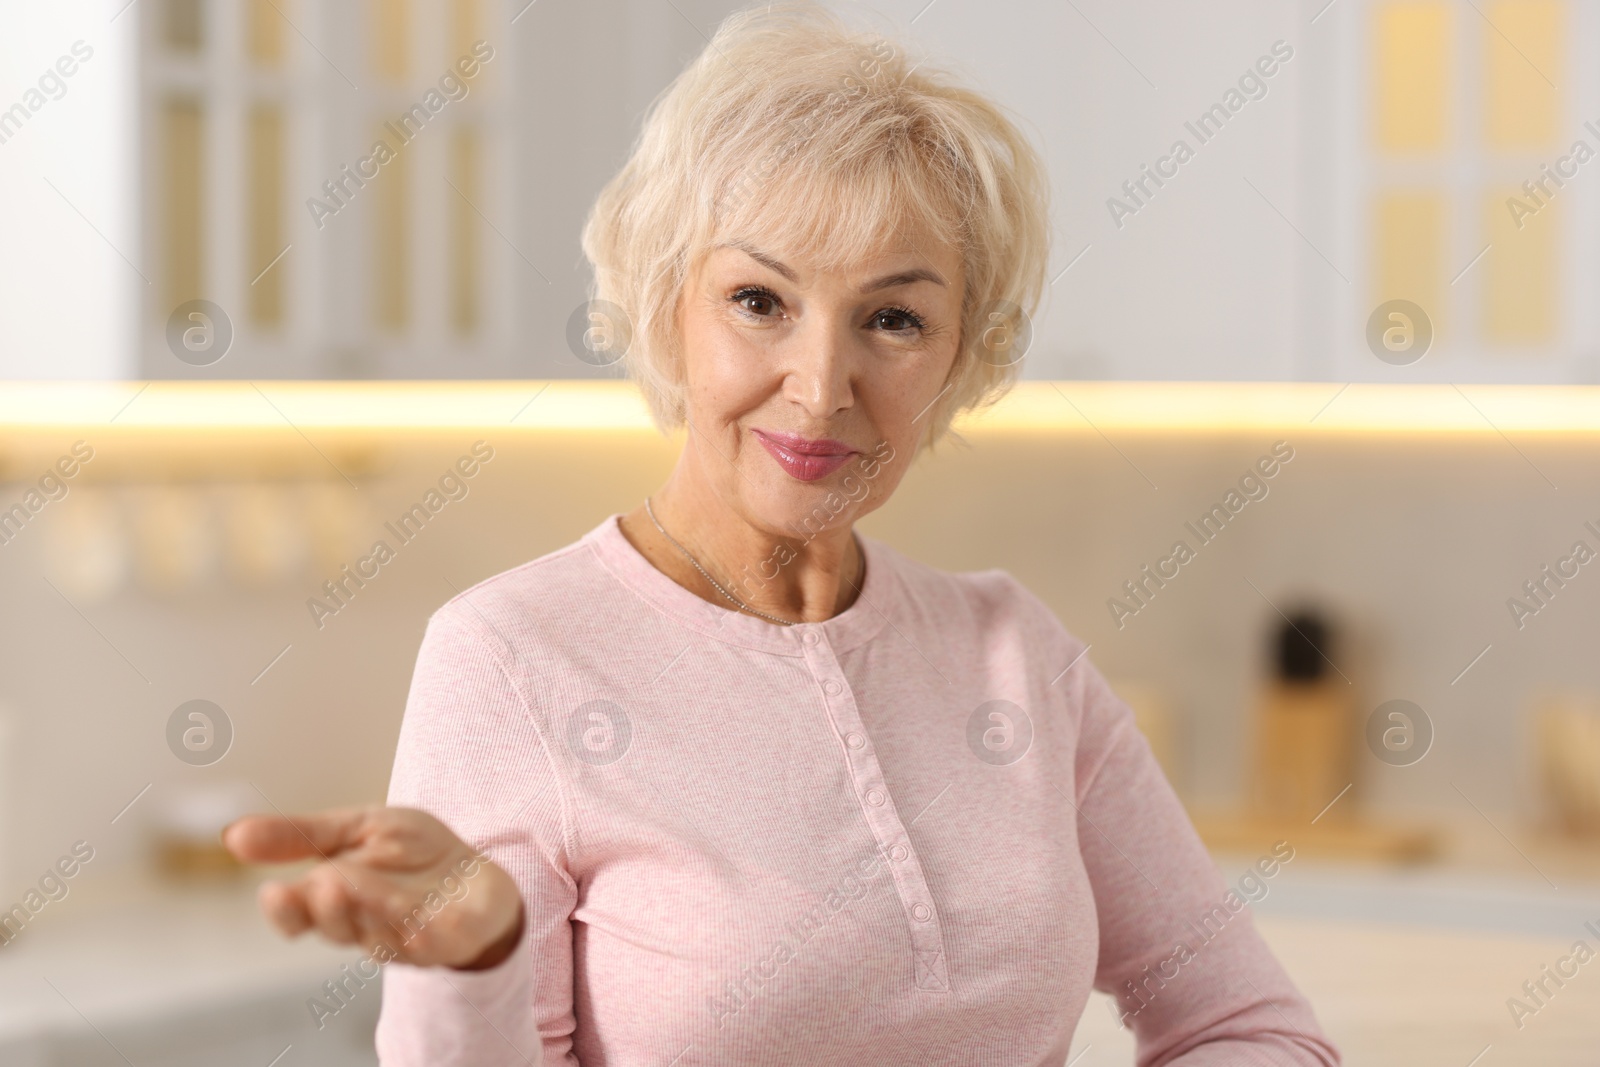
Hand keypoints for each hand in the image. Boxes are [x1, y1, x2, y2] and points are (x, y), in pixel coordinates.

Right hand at [222, 805, 523, 970]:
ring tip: (357, 881)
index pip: (300, 918)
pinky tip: (419, 921)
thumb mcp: (358, 828)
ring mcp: (410, 938)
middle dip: (327, 910)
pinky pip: (435, 943)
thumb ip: (303, 835)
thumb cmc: (414, 854)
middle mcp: (367, 927)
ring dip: (373, 909)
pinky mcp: (453, 940)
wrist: (481, 876)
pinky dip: (426, 935)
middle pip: (337, 929)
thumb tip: (231, 836)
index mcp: (338, 901)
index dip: (287, 912)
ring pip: (382, 935)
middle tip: (323, 883)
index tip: (273, 893)